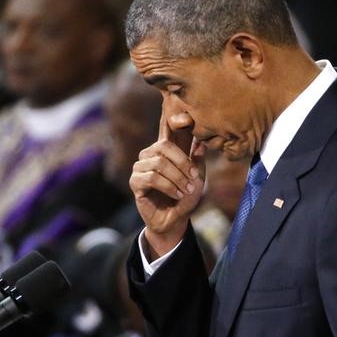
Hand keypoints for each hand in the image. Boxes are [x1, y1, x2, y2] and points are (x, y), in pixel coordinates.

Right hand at [130, 111, 205, 257]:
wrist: (175, 219)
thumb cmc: (185, 195)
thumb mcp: (197, 176)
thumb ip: (197, 159)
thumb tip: (202, 142)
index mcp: (165, 149)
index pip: (165, 128)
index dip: (171, 119)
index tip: (185, 117)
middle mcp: (150, 154)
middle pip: (164, 146)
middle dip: (182, 162)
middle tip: (193, 177)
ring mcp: (140, 167)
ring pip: (159, 163)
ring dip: (177, 178)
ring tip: (186, 190)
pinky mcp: (135, 182)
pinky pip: (152, 178)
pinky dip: (168, 186)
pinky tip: (177, 194)